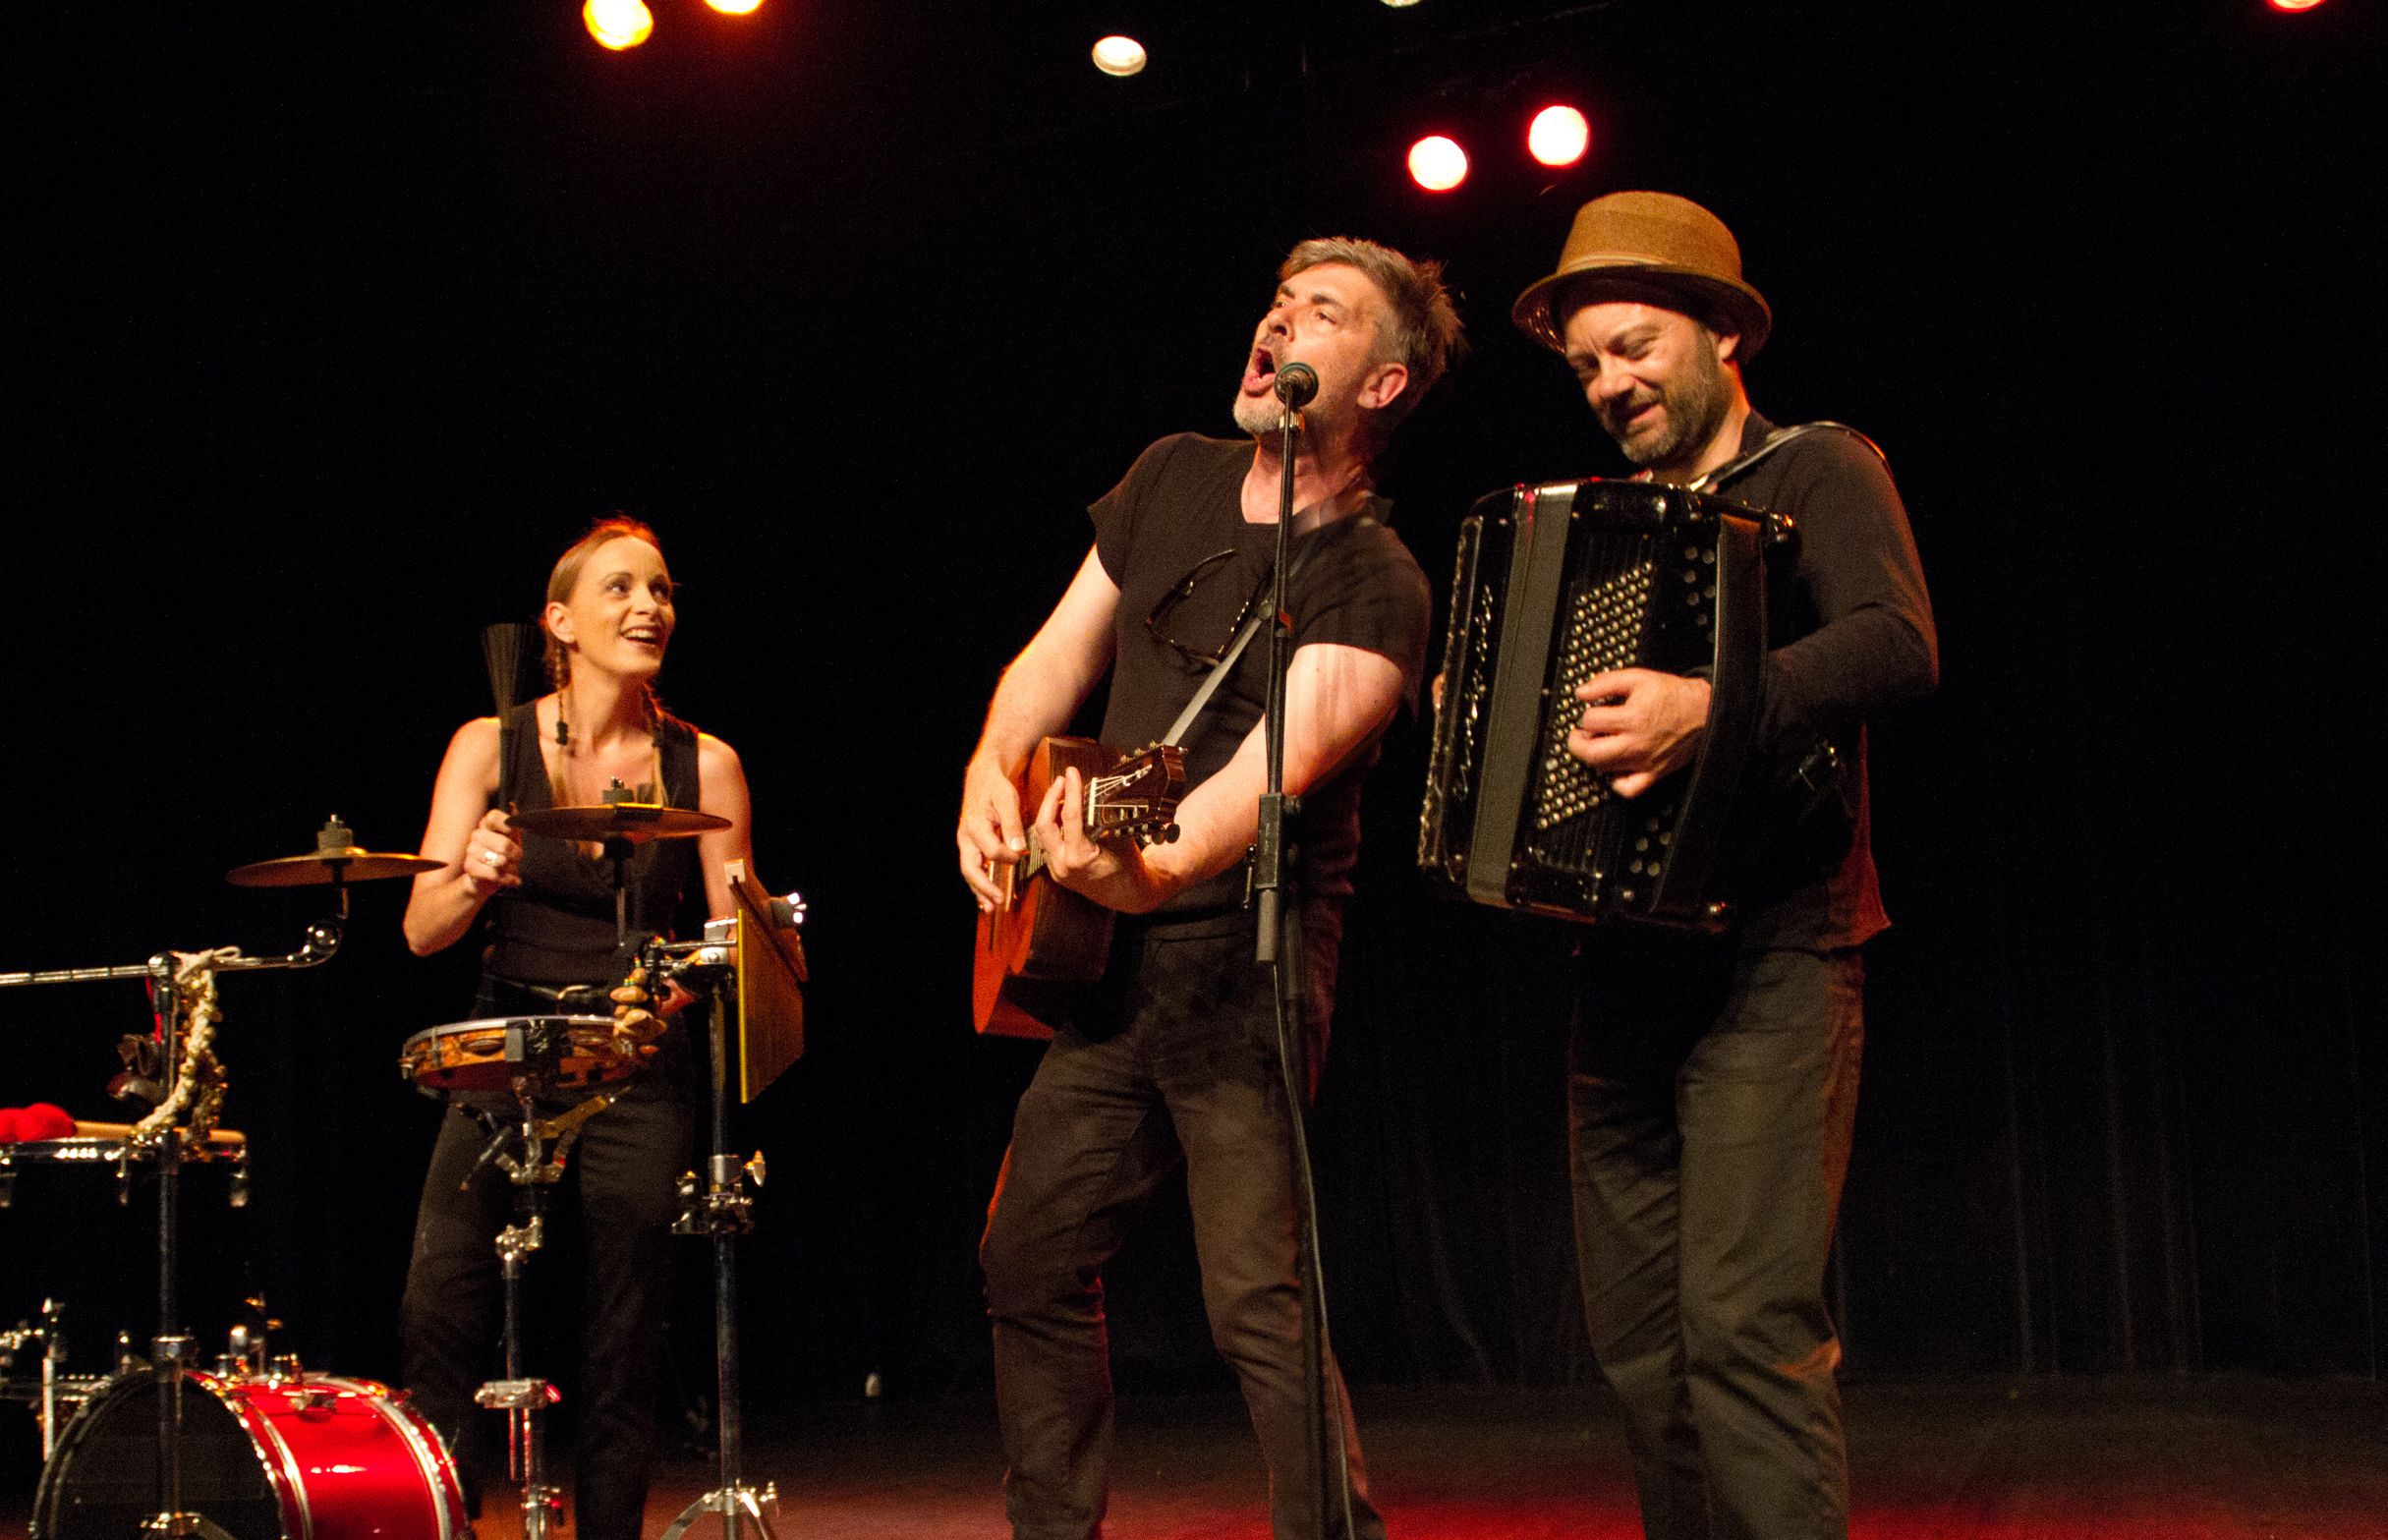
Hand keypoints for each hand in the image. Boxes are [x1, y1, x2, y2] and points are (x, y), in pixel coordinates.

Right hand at [462, 808, 522, 895]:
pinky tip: (512, 880)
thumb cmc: (502, 856)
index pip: (494, 817)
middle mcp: (476, 834)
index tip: (514, 836)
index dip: (508, 827)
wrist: (486, 880)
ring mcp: (471, 850)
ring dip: (511, 868)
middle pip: (503, 843)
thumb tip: (513, 806)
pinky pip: (494, 873)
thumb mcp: (513, 839)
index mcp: (486, 823)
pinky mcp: (469, 866)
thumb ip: (515, 824)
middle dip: (516, 855)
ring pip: (500, 860)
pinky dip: (507, 879)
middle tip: (516, 858)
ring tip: (510, 868)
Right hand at [959, 756, 1027, 910]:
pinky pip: (971, 867)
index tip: (1022, 855)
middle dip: (984, 887)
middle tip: (999, 901)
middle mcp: (966, 837)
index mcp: (975, 826)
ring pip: (969, 871)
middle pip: (971, 869)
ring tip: (989, 907)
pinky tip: (985, 897)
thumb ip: (1012, 824)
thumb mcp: (1007, 799)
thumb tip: (1017, 848)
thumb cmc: (997, 787)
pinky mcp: (969, 844)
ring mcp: (965, 842)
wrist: (983, 777)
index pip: (993, 851)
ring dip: (979, 890)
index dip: (1009, 857)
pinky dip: (978, 883)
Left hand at [1033, 766, 1144, 909]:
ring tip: (1062, 792)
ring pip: (1042, 834)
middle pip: (1044, 825)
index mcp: (1080, 858)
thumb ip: (1108, 819)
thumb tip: (1098, 791)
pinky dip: (1053, 824)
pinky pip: (1047, 842)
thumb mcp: (1123, 840)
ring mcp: (1056, 869)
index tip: (1072, 773)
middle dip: (1050, 798)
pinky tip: (1062, 811)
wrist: (1127, 895)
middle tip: (1062, 779)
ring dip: (1049, 810)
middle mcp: (1062, 865)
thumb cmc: (1129, 867)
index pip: (1069, 818)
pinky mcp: (1055, 870)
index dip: (1070, 792)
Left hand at [1566, 669, 1711, 798]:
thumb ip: (1606, 683)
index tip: (1592, 711)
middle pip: (1591, 753)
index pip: (1591, 721)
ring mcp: (1644, 762)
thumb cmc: (1673, 696)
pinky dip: (1616, 782)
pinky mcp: (1653, 774)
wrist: (1703, 711)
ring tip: (1599, 744)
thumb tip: (1581, 692)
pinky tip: (1614, 768)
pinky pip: (1628, 789)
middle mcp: (1636, 743)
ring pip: (1604, 769)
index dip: (1586, 713)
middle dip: (1577, 743)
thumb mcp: (1638, 678)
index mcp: (1632, 718)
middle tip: (1579, 736)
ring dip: (1595, 757)